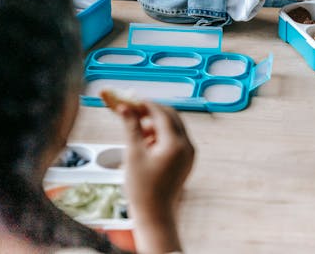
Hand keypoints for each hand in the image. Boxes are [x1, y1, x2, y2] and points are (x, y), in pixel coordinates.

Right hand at [115, 102, 194, 252]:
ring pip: (174, 127)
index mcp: (176, 144)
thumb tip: (125, 108)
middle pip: (171, 117)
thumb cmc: (142, 188)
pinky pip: (176, 139)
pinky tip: (147, 143)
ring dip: (157, 124)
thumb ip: (131, 127)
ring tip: (138, 132)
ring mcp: (189, 153)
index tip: (131, 100)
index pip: (162, 114)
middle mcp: (187, 146)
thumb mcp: (133, 154)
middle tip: (134, 111)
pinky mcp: (187, 160)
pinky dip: (162, 135)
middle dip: (152, 112)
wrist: (155, 215)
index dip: (146, 105)